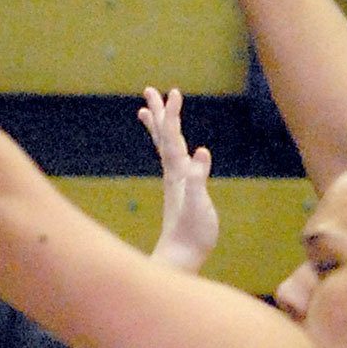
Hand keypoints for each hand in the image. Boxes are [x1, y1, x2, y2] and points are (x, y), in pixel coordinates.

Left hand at [141, 86, 217, 271]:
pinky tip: (172, 148)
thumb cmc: (192, 235)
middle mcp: (173, 174)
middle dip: (159, 112)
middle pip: (163, 137)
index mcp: (178, 173)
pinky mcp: (179, 191)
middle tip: (149, 89)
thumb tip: (201, 151)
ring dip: (157, 127)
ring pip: (163, 147)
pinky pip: (171, 161)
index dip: (173, 114)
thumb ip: (198, 179)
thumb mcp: (199, 206)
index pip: (173, 136)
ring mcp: (175, 182)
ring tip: (146, 110)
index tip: (174, 92)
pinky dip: (168, 148)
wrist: (181, 258)